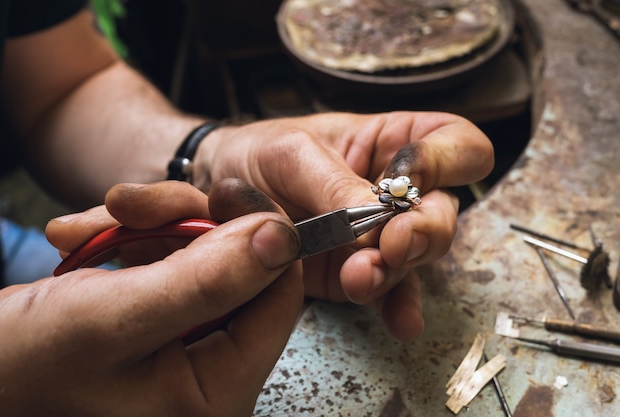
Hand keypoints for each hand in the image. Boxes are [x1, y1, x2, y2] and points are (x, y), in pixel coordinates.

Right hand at [0, 181, 302, 416]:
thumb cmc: (15, 371)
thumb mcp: (110, 320)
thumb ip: (205, 281)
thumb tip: (283, 239)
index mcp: (214, 393)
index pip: (277, 299)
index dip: (259, 237)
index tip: (223, 195)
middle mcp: (209, 376)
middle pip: (241, 272)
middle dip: (190, 224)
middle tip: (136, 205)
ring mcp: (184, 351)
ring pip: (204, 259)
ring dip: (154, 225)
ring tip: (99, 223)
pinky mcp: (159, 327)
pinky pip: (170, 264)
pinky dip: (133, 239)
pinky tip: (93, 238)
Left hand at [196, 111, 493, 340]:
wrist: (222, 191)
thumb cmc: (261, 154)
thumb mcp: (291, 153)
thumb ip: (335, 184)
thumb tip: (376, 228)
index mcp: (394, 142)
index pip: (458, 145)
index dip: (446, 163)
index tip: (405, 179)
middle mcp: (399, 191)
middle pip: (445, 211)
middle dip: (425, 230)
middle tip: (392, 243)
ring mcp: (382, 235)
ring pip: (418, 257)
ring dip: (395, 271)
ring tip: (357, 277)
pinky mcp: (360, 270)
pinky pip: (391, 292)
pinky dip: (396, 307)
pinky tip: (399, 322)